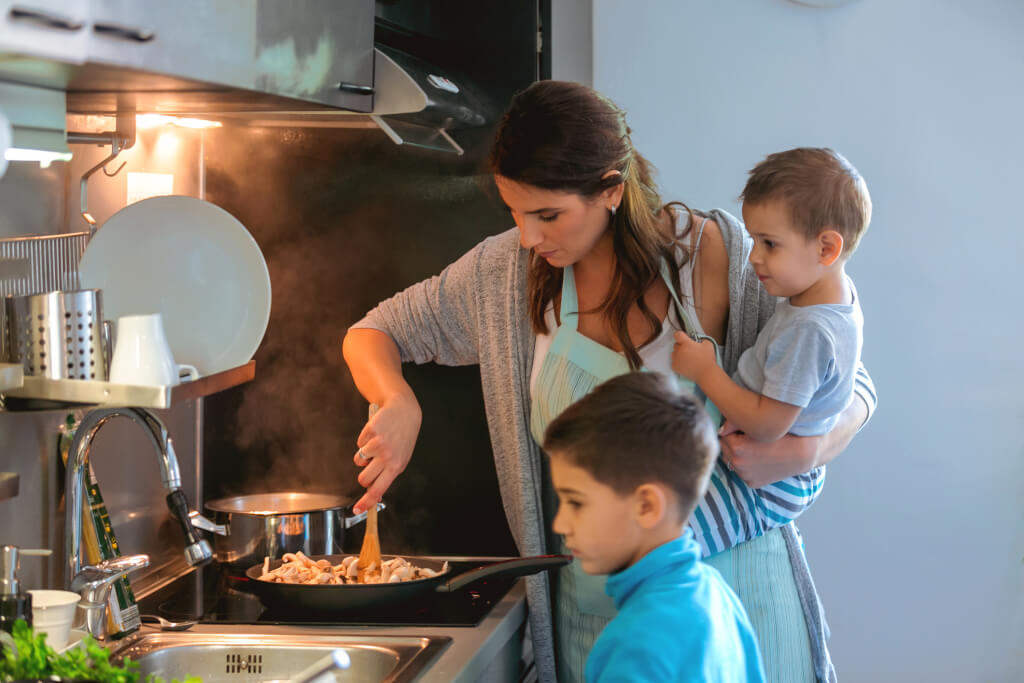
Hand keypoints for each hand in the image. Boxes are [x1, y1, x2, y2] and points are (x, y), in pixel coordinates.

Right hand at [352, 391, 421, 512]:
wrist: (404, 411)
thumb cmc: (403, 436)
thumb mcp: (401, 457)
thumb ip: (388, 472)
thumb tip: (374, 490)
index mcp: (396, 466)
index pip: (378, 490)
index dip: (366, 502)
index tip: (357, 510)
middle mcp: (387, 457)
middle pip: (363, 479)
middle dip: (363, 476)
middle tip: (371, 467)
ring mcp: (378, 444)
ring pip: (359, 461)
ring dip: (364, 456)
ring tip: (377, 445)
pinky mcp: (370, 432)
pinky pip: (359, 443)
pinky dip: (364, 440)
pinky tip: (376, 433)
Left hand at [672, 331, 715, 383]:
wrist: (706, 373)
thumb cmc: (707, 358)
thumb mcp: (708, 344)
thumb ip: (700, 339)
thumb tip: (696, 339)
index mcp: (686, 343)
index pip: (677, 335)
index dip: (680, 335)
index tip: (684, 338)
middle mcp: (679, 351)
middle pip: (676, 345)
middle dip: (681, 346)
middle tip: (689, 350)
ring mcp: (676, 359)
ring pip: (674, 353)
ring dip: (679, 354)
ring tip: (687, 358)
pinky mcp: (675, 367)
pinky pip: (674, 361)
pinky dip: (678, 362)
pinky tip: (686, 363)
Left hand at [718, 419, 819, 487]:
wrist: (800, 454)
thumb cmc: (781, 436)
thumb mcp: (756, 427)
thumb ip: (734, 424)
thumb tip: (720, 429)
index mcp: (736, 447)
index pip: (722, 435)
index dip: (731, 431)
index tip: (741, 430)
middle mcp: (737, 463)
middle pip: (724, 449)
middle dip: (731, 443)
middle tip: (746, 439)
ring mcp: (744, 475)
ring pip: (731, 461)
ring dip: (736, 456)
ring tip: (753, 450)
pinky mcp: (752, 483)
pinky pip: (742, 472)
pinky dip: (747, 467)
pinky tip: (759, 460)